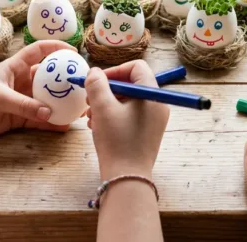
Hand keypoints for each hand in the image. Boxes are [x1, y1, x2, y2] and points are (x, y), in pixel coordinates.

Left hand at [0, 41, 74, 139]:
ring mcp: (21, 100)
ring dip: (61, 104)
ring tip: (78, 109)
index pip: (40, 51)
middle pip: (48, 77)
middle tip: (82, 86)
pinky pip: (39, 119)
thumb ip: (24, 105)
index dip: (57, 48)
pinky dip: (50, 123)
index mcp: (16, 66)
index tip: (74, 53)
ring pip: (46, 100)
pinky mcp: (18, 117)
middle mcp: (22, 81)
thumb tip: (48, 112)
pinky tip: (63, 126)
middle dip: (65, 80)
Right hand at [84, 60, 169, 179]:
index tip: (96, 83)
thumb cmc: (117, 141)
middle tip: (88, 100)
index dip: (114, 71)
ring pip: (128, 100)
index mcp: (151, 94)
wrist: (127, 178)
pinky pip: (130, 115)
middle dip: (107, 90)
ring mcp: (154, 119)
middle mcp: (157, 104)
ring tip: (89, 116)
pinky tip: (96, 126)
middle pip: (131, 84)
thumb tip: (94, 71)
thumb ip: (97, 85)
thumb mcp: (102, 108)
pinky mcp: (147, 132)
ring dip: (106, 104)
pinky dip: (113, 115)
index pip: (136, 67)